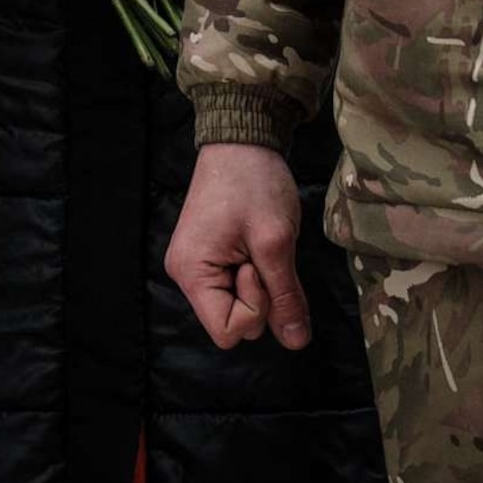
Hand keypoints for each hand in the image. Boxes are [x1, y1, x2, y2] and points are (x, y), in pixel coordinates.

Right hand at [166, 142, 312, 351]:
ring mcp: (195, 266)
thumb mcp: (276, 241)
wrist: (240, 140)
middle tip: (263, 252)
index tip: (260, 266)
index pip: (228, 332)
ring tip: (258, 245)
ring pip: (237, 305)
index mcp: (191, 272)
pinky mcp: (208, 257)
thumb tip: (296, 342)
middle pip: (232, 321)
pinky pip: (235, 287)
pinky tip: (254, 245)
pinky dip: (254, 274)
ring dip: (259, 284)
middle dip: (259, 296)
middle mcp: (185, 274)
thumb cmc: (254, 183)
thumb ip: (285, 297)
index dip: (256, 308)